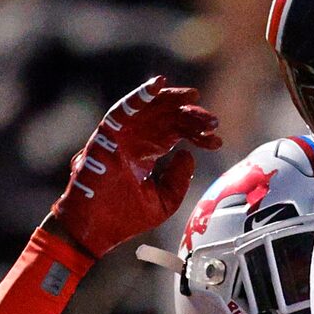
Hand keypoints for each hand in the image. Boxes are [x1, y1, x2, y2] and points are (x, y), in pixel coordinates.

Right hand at [43, 78, 221, 261]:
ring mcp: (122, 135)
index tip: (217, 141)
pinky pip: (124, 109)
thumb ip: (179, 179)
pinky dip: (140, 94)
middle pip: (168, 118)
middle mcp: (136, 139)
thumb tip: (189, 153)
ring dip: (172, 100)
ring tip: (194, 96)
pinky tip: (159, 84)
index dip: (197, 134)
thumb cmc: (125, 218)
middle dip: (192, 117)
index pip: (176, 133)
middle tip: (213, 122)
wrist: (96, 228)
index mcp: (148, 152)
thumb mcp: (164, 201)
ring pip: (150, 108)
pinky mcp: (108, 134)